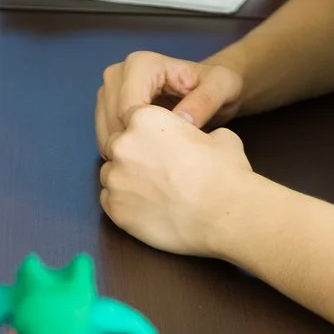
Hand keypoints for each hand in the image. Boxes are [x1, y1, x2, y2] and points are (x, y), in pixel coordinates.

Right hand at [97, 49, 245, 152]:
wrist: (210, 86)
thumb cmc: (217, 85)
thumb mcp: (222, 88)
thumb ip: (204, 102)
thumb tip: (182, 122)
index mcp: (142, 64)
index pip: (128, 108)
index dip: (146, 135)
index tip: (172, 154)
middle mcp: (119, 72)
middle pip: (112, 118)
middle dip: (135, 145)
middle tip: (166, 164)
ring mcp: (110, 89)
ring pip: (105, 128)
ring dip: (127, 150)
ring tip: (158, 163)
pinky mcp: (107, 105)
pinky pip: (105, 133)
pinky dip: (123, 150)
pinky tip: (146, 159)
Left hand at [98, 105, 257, 257]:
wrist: (224, 214)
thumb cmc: (224, 173)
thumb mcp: (219, 137)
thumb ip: (197, 131)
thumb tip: (201, 137)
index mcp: (144, 119)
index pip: (131, 119)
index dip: (146, 133)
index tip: (160, 146)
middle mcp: (122, 144)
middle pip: (117, 145)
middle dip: (133, 155)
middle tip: (158, 171)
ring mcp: (115, 178)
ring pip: (111, 174)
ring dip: (126, 180)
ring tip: (153, 192)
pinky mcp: (114, 209)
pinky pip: (109, 201)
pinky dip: (124, 203)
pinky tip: (147, 208)